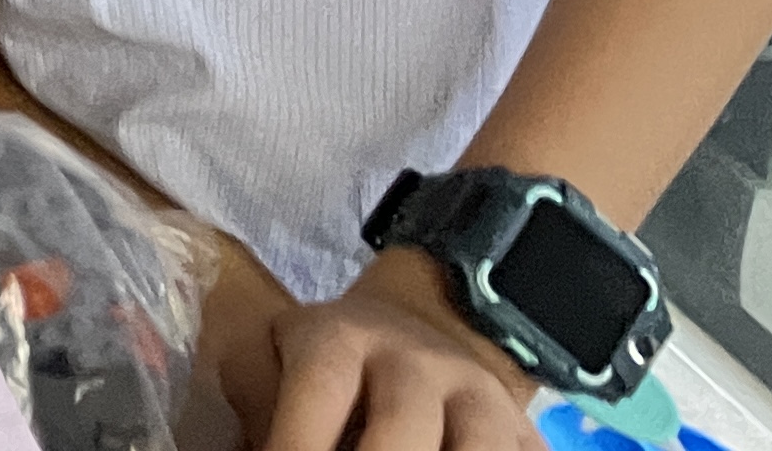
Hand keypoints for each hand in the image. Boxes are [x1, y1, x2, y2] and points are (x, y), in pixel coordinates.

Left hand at [233, 253, 537, 450]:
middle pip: (401, 429)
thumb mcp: (277, 354)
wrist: (419, 333)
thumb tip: (248, 444)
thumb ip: (256, 395)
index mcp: (342, 338)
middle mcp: (417, 363)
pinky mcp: (523, 432)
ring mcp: (480, 399)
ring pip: (474, 450)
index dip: (298, 441)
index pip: (320, 389)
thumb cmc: (328, 360)